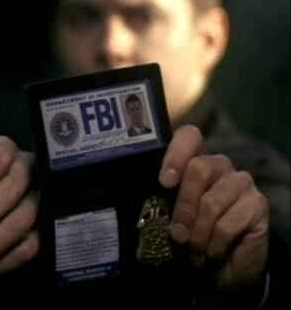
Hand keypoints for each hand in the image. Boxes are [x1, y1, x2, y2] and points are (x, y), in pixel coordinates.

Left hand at [159, 125, 269, 288]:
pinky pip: (228, 223)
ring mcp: (241, 183)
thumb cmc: (190, 238)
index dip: (176, 153)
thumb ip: (161, 201)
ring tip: (193, 249)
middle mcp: (219, 166)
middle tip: (177, 234)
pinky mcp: (258, 204)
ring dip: (198, 232)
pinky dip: (214, 244)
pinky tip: (213, 252)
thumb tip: (148, 198)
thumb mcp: (169, 217)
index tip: (165, 182)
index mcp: (194, 162)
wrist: (219, 269)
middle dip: (183, 205)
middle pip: (199, 168)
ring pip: (212, 200)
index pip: (190, 136)